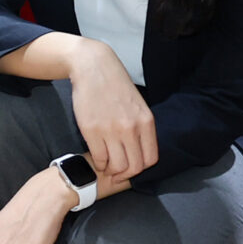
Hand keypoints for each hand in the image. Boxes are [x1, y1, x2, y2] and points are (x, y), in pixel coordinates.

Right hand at [65, 40, 155, 180]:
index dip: (140, 170)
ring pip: (117, 166)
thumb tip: (139, 151)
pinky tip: (98, 159)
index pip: (150, 159)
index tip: (131, 169)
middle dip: (124, 175)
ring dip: (111, 171)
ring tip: (106, 167)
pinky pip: (99, 158)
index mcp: (146, 122)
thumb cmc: (115, 86)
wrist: (94, 68)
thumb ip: (141, 127)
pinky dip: (99, 164)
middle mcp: (131, 128)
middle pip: (134, 167)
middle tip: (117, 174)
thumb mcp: (137, 105)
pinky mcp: (92, 130)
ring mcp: (111, 130)